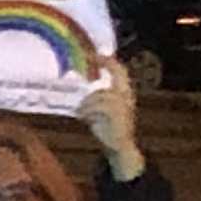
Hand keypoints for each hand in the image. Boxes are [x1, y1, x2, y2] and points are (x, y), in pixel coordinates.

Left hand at [78, 56, 144, 179]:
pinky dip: (87, 110)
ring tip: (80, 111)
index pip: (121, 71)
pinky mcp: (118, 114)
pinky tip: (81, 116)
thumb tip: (73, 86)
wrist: (119, 147)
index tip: (96, 54)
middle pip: (119, 74)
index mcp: (123, 93)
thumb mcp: (99, 109)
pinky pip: (99, 106)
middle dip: (106, 65)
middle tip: (90, 60)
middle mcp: (126, 96)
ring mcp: (124, 105)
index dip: (109, 61)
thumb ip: (93, 97)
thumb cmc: (106, 127)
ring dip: (87, 102)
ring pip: (101, 94)